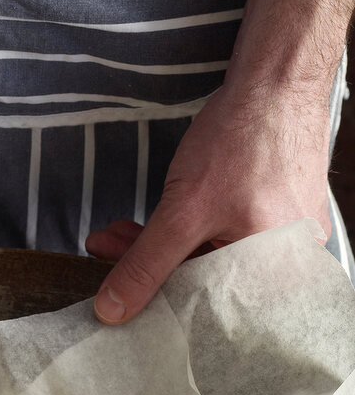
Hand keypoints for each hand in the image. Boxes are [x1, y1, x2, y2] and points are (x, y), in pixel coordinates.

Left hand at [85, 79, 331, 323]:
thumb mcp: (184, 209)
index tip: (116, 304)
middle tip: (105, 254)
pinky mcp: (270, 218)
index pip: (206, 312)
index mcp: (276, 277)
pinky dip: (182, 231)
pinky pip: (220, 238)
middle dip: (149, 269)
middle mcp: (288, 268)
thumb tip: (112, 310)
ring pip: (207, 259)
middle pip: (204, 284)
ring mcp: (281, 242)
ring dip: (158, 248)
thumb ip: (146, 263)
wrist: (276, 82)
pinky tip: (143, 227)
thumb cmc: (243, 139)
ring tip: (113, 236)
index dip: (158, 309)